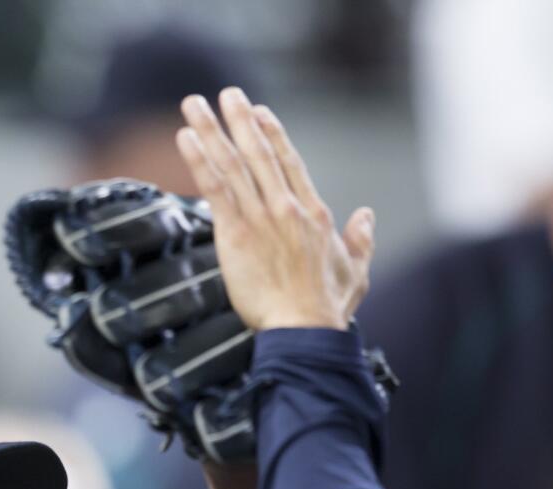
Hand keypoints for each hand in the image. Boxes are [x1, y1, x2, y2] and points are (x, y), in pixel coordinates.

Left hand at [176, 87, 375, 331]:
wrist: (304, 330)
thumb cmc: (327, 309)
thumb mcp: (356, 271)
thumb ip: (361, 240)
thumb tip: (366, 216)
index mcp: (314, 214)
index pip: (290, 164)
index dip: (272, 135)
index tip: (259, 114)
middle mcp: (286, 207)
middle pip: (259, 153)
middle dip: (240, 120)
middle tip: (226, 94)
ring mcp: (261, 217)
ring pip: (233, 163)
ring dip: (211, 130)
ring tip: (192, 105)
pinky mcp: (236, 234)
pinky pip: (214, 188)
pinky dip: (199, 160)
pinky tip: (185, 139)